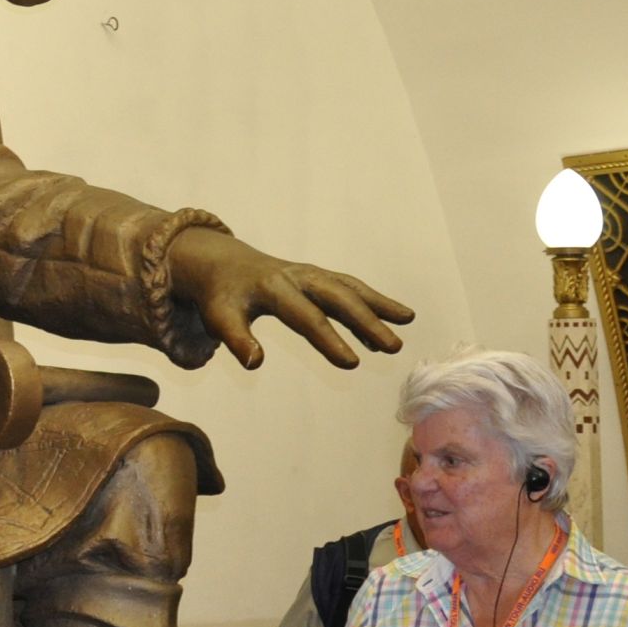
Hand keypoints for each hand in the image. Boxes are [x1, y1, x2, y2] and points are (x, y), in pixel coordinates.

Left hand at [162, 226, 411, 369]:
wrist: (221, 263)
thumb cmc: (221, 296)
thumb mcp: (220, 318)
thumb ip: (236, 340)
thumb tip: (255, 362)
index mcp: (273, 288)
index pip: (306, 317)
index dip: (329, 340)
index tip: (353, 363)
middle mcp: (296, 276)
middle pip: (337, 297)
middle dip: (366, 321)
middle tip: (394, 346)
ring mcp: (309, 273)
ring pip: (348, 287)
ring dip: (378, 303)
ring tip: (407, 321)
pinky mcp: (316, 276)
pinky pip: (347, 286)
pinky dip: (369, 300)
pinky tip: (388, 322)